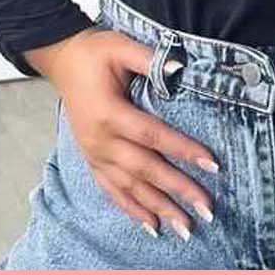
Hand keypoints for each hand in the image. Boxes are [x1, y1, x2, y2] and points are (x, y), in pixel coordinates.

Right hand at [24, 27, 218, 239]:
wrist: (61, 60)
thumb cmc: (94, 52)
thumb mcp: (121, 46)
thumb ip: (150, 58)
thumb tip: (180, 69)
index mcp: (110, 113)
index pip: (154, 136)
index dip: (184, 150)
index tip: (212, 165)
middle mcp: (100, 140)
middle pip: (146, 169)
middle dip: (178, 190)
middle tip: (207, 209)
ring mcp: (94, 154)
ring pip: (130, 187)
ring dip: (159, 208)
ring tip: (185, 228)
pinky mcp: (91, 160)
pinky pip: (112, 190)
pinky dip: (132, 209)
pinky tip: (152, 225)